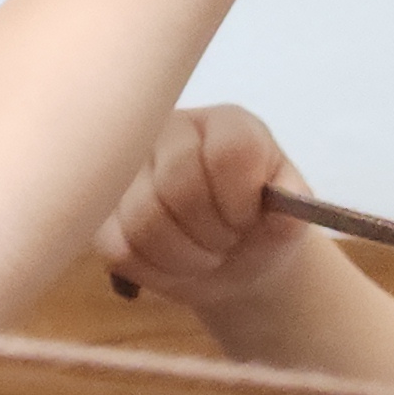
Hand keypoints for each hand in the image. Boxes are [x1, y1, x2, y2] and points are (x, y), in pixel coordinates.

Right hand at [99, 105, 325, 316]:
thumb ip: (293, 210)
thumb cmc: (261, 227)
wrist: (232, 255)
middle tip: (225, 244)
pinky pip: (116, 247)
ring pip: (142, 219)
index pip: (228, 150)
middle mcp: (170, 131)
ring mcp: (128, 168)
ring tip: (202, 257)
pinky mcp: (100, 210)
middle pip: (177, 184)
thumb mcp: (290, 219)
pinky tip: (171, 264)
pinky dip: (152, 270)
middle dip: (209, 233)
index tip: (248, 220)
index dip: (238, 199)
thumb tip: (279, 212)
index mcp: (226, 124)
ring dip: (182, 257)